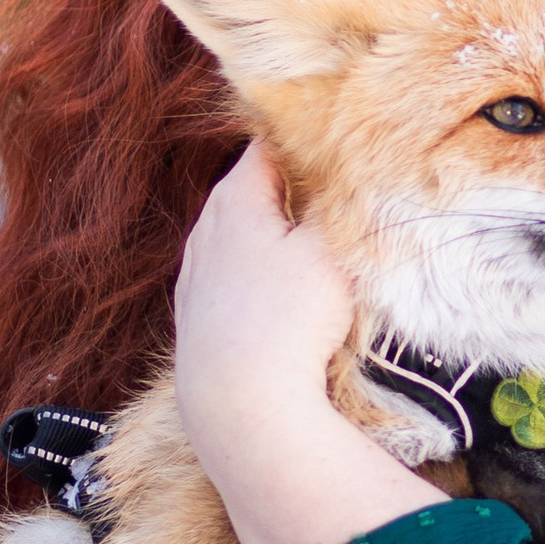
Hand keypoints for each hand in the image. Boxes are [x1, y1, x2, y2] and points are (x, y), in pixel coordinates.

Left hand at [173, 140, 354, 482]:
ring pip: (240, 233)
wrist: (237, 402)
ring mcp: (195, 272)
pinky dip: (256, 273)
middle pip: (252, 188)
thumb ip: (339, 203)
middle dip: (292, 188)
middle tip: (336, 195)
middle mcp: (206, 227)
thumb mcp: (330, 249)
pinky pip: (231, 274)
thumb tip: (349, 171)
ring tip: (312, 249)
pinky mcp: (195, 313)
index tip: (339, 147)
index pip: (269, 145)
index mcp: (235, 197)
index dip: (306, 142)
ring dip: (273, 234)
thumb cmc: (288, 318)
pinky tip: (279, 297)